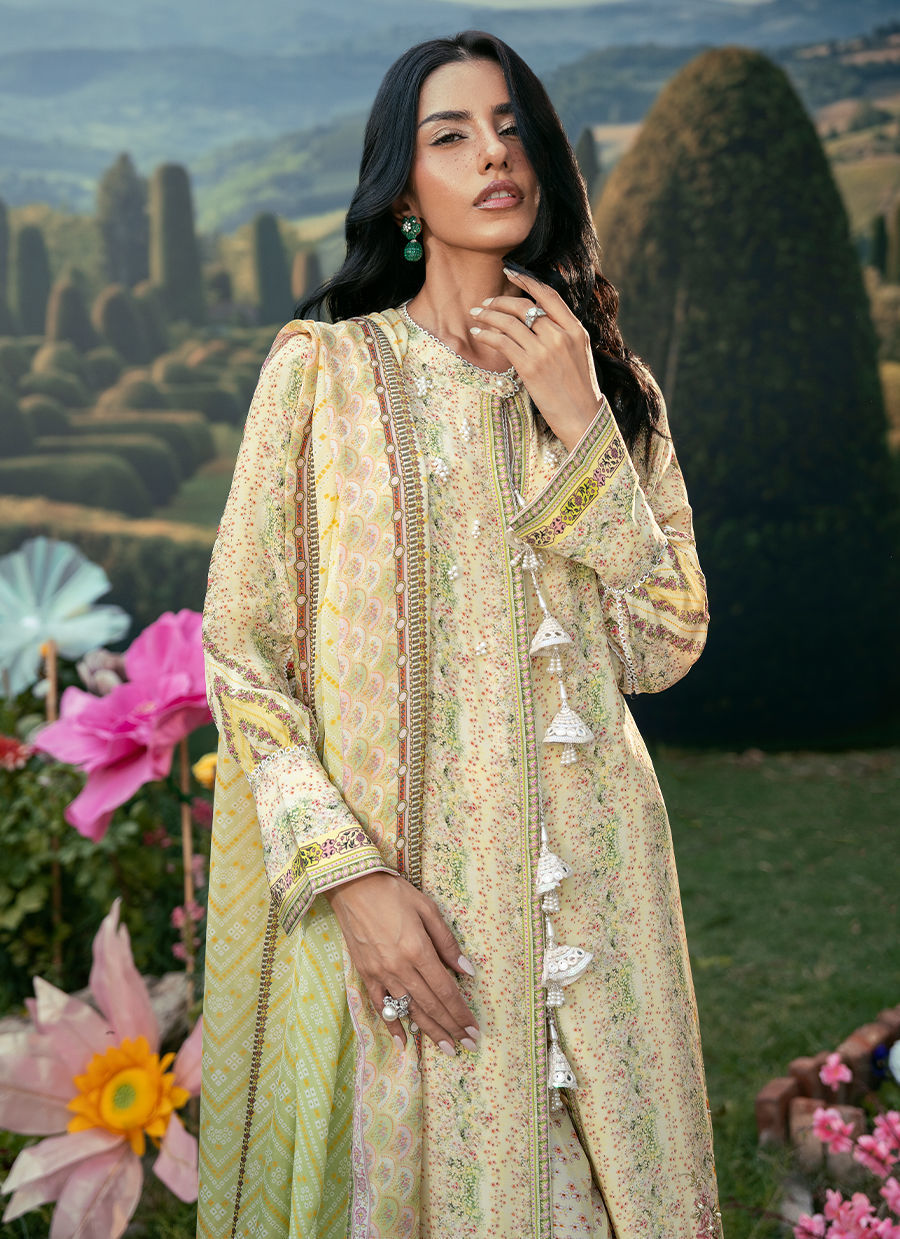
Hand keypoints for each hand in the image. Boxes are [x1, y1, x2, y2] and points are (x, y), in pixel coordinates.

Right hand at [324, 871, 479, 1055]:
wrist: (352, 885)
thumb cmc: (393, 892)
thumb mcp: (427, 908)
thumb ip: (447, 942)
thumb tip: (467, 970)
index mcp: (418, 950)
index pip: (445, 991)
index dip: (461, 1013)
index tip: (474, 1029)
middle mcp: (399, 968)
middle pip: (430, 1005)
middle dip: (451, 1028)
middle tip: (469, 1046)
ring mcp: (380, 974)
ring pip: (409, 1010)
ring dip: (430, 1031)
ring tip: (447, 1048)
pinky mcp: (365, 974)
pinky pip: (381, 1005)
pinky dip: (393, 1025)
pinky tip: (404, 1041)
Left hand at [469, 267, 602, 451]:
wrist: (582, 416)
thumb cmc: (579, 389)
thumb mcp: (578, 352)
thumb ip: (561, 332)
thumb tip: (536, 319)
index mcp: (574, 329)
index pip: (548, 295)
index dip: (526, 280)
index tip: (510, 272)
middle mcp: (560, 335)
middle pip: (523, 307)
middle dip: (499, 301)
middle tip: (484, 303)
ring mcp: (544, 351)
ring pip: (509, 322)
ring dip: (488, 316)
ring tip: (476, 315)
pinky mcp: (530, 367)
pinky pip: (502, 342)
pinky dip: (486, 335)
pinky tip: (478, 334)